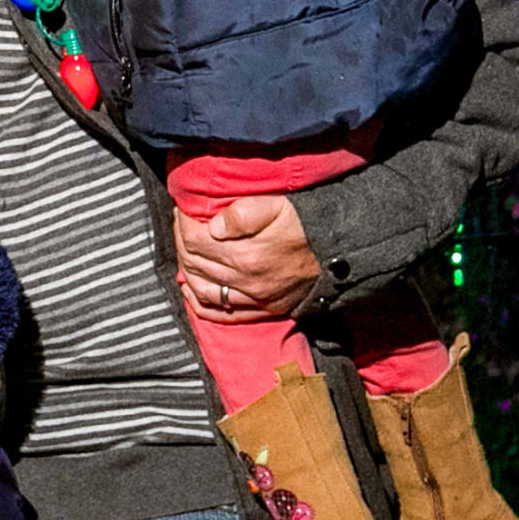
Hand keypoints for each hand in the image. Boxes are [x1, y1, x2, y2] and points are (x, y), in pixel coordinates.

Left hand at [174, 195, 318, 323]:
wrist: (337, 251)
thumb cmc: (305, 223)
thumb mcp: (276, 205)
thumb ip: (241, 214)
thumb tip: (213, 226)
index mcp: (245, 255)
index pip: (195, 240)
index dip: (182, 223)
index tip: (182, 210)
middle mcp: (245, 281)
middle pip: (194, 263)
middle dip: (181, 241)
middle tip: (181, 226)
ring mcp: (253, 299)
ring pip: (201, 289)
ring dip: (186, 270)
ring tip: (185, 251)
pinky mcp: (263, 309)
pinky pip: (221, 314)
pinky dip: (200, 303)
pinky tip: (191, 290)